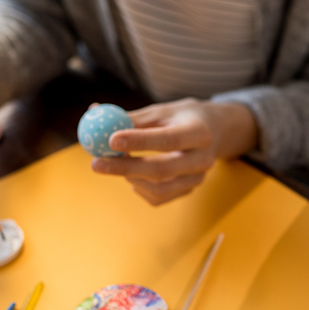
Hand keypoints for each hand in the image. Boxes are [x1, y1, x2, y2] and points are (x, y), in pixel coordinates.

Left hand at [90, 98, 257, 204]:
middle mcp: (203, 159)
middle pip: (162, 170)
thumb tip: (95, 113)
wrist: (213, 132)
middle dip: (125, 168)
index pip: (168, 139)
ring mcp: (197, 178)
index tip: (110, 140)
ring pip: (158, 188)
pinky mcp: (188, 190)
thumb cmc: (181, 118)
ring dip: (130, 177)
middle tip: (96, 163)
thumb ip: (132, 118)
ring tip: (118, 163)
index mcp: (199, 132)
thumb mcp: (162, 111)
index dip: (139, 141)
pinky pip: (158, 198)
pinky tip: (135, 174)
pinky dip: (139, 187)